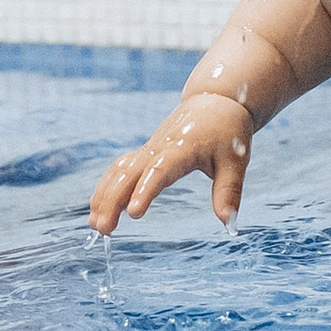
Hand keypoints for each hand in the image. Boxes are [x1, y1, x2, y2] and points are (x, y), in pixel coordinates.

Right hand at [90, 94, 252, 230]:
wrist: (214, 102)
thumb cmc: (226, 132)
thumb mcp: (235, 161)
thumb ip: (229, 191)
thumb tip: (228, 222)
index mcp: (182, 148)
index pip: (159, 170)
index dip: (145, 190)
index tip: (133, 213)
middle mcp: (159, 147)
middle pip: (128, 172)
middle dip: (112, 199)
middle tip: (104, 229)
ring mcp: (148, 149)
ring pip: (118, 170)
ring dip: (103, 195)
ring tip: (95, 224)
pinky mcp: (144, 153)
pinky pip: (118, 168)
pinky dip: (106, 187)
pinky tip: (98, 208)